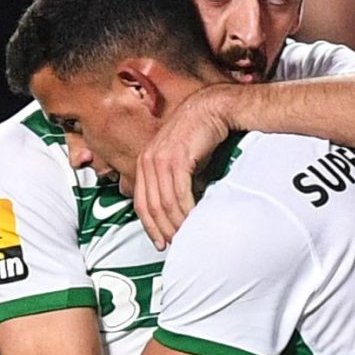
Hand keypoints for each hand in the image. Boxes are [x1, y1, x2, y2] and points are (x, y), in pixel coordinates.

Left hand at [132, 87, 232, 248]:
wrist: (213, 109)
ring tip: (186, 237)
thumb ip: (174, 181)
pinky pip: (178, 193)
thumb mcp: (180, 160)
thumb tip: (178, 209)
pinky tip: (193, 221)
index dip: (150, 226)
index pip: (141, 202)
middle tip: (176, 245)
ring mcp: (159, 158)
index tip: (161, 242)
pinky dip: (185, 211)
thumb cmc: (200, 136)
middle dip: (163, 229)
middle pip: (151, 206)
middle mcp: (147, 160)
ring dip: (176, 223)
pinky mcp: (176, 158)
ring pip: (164, 202)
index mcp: (144, 162)